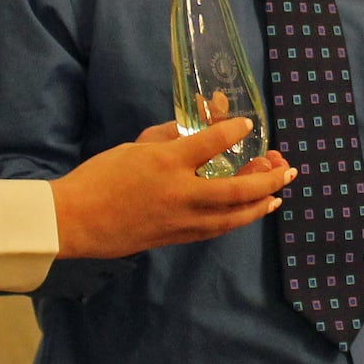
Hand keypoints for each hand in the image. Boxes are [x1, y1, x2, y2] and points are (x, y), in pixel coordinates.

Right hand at [50, 118, 294, 257]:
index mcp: (167, 163)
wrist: (76, 220)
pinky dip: (239, 218)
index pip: (212, 143)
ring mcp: (181, 220)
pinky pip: (217, 228)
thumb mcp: (135, 146)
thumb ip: (170, 136)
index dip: (235, 132)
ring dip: (260, 204)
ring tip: (278, 194)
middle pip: (237, 189)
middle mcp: (180, 193)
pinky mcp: (178, 237)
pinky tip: (250, 212)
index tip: (249, 126)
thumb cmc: (101, 177)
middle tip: (287, 169)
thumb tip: (200, 126)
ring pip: (233, 216)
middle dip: (268, 179)